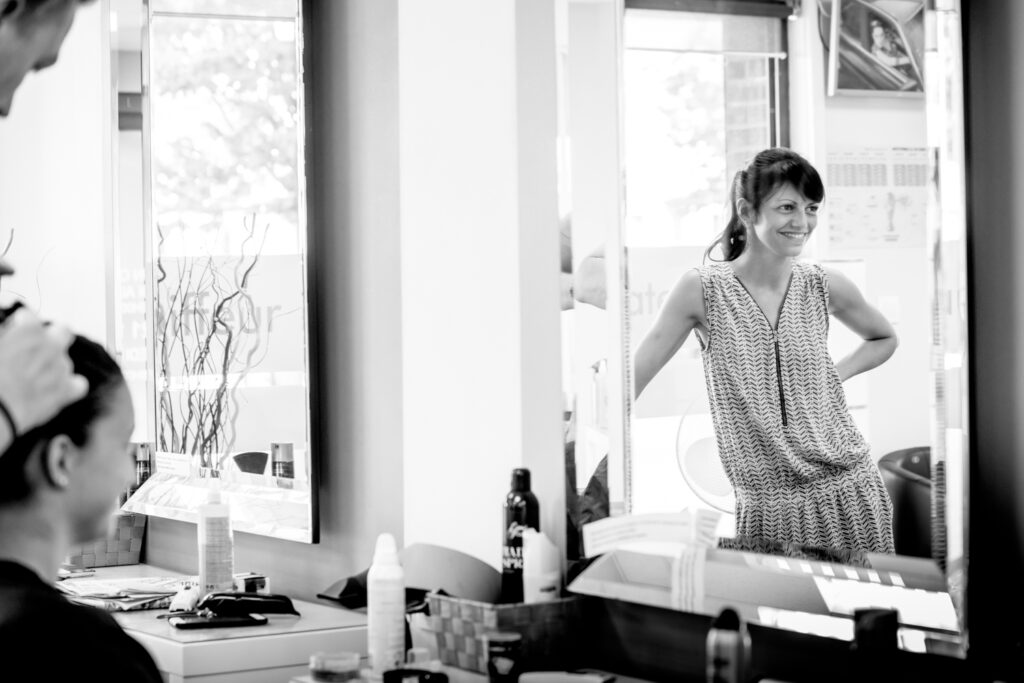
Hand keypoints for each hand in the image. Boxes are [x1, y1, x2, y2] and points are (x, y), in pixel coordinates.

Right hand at [0, 308, 87, 438]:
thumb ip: (7, 335)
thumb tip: (9, 334)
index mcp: (29, 330)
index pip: (30, 318)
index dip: (21, 325)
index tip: (16, 333)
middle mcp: (51, 345)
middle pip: (62, 331)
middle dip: (53, 336)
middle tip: (37, 350)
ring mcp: (61, 367)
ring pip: (65, 362)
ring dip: (53, 368)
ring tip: (33, 380)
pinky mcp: (66, 390)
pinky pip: (79, 385)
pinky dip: (70, 387)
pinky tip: (56, 392)